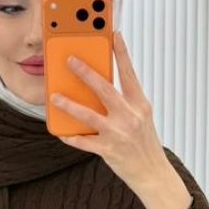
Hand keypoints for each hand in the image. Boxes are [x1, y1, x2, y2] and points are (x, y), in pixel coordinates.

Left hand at [49, 30, 168, 193]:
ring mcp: (118, 134)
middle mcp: (130, 117)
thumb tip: (99, 87)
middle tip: (70, 60)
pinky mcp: (109, 151)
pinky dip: (72, 137)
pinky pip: (85, 142)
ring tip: (55, 96)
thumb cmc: (145, 144)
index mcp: (140, 105)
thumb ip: (124, 102)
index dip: (122, 53)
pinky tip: (61, 132)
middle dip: (86, 73)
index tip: (114, 35)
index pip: (129, 74)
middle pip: (105, 90)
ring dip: (70, 105)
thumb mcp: (141, 117)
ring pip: (89, 115)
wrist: (153, 174)